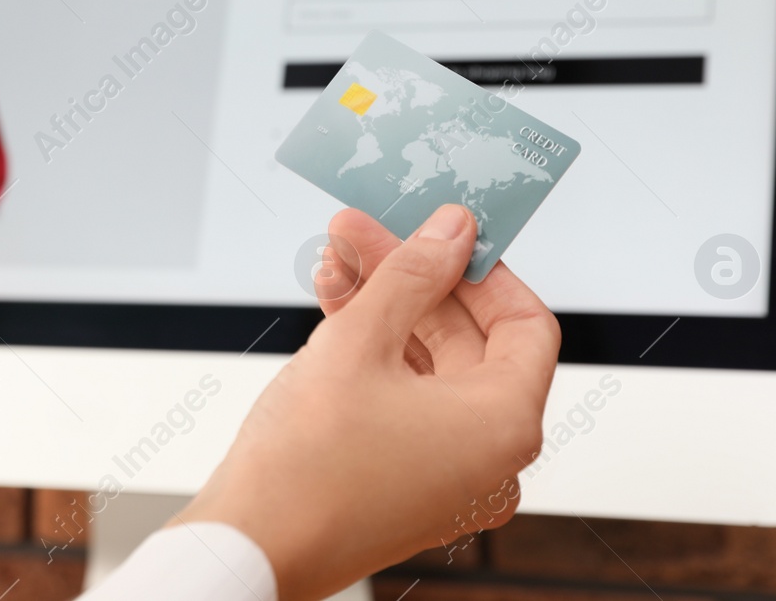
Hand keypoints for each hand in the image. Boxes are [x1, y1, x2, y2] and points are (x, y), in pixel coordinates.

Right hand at [177, 204, 559, 600]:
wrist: (250, 545)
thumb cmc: (307, 467)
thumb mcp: (360, 341)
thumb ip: (413, 273)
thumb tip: (453, 231)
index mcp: (504, 425)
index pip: (524, 323)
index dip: (479, 270)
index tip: (439, 235)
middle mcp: (489, 457)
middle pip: (466, 339)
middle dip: (410, 278)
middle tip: (361, 235)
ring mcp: (447, 474)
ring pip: (428, 366)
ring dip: (383, 309)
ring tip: (334, 264)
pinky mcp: (405, 481)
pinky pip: (406, 400)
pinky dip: (374, 354)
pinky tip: (333, 310)